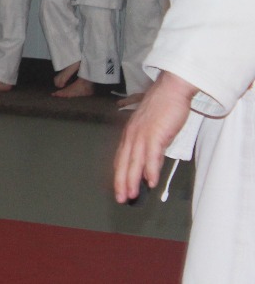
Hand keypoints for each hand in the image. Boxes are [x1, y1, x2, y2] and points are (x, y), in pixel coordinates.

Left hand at [113, 71, 197, 202]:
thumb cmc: (162, 108)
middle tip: (121, 198)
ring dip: (133, 180)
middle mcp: (132, 135)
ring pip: (135, 161)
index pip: (121, 158)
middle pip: (124, 162)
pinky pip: (152, 155)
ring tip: (132, 195)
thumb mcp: (151, 128)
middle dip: (122, 182)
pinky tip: (150, 181)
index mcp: (129, 133)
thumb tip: (150, 163)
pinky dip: (150, 169)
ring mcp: (143, 134)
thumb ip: (149, 144)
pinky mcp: (156, 133)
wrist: (171, 89)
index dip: (119, 174)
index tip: (119, 189)